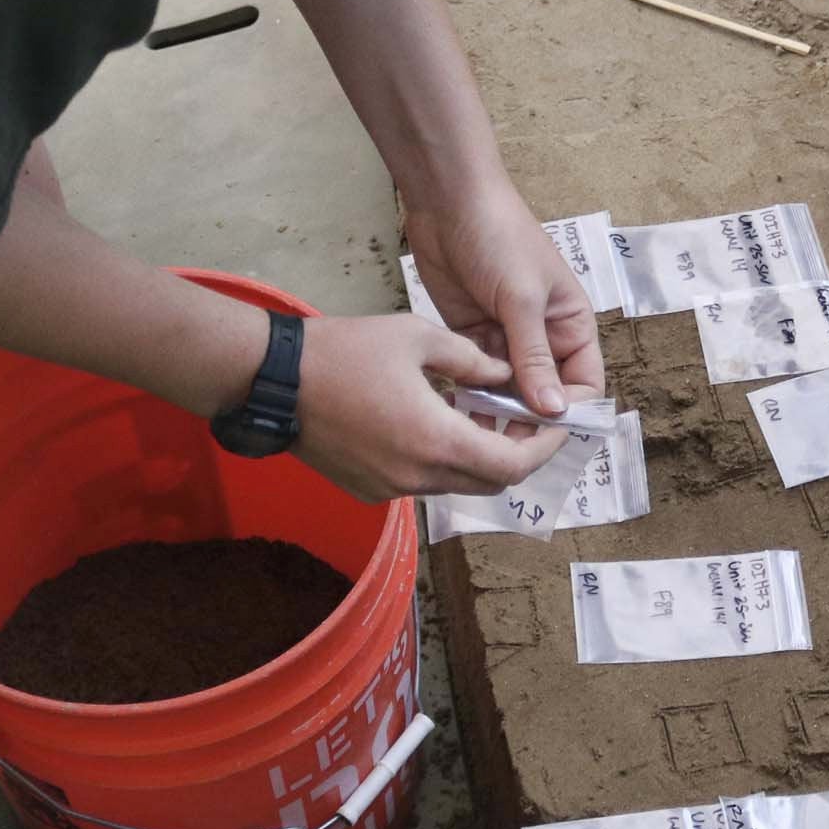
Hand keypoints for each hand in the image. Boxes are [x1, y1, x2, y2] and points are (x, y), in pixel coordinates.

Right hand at [291, 312, 576, 502]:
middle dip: (515, 454)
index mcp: (436, 442)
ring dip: (476, 457)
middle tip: (523, 419)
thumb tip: (508, 376)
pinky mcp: (368, 491)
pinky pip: (421, 483)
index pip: (512, 466)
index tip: (557, 426)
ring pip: (455, 484)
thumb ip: (472, 361)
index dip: (543, 449)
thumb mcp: (418, 338)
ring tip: (479, 415)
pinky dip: (441, 461)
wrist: (271, 380)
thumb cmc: (344, 351)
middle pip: (489, 482)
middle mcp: (417, 478)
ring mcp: (390, 490)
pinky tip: (434, 423)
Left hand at [404, 177, 605, 417]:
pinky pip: (475, 375)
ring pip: (506, 389)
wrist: (448, 201)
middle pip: (543, 393)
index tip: (543, 434)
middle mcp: (542, 337)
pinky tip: (454, 409)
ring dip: (494, 408)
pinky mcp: (471, 335)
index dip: (570, 410)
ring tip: (474, 431)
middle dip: (526, 417)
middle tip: (502, 441)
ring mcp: (505, 337)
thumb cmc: (501, 238)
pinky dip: (467, 392)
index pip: (583, 382)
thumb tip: (556, 411)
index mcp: (571, 324)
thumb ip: (535, 358)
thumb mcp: (523, 299)